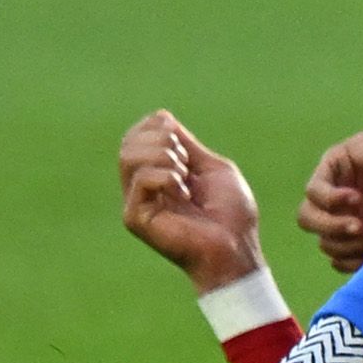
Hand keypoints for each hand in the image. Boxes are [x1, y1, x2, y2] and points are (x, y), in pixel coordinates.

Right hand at [115, 110, 265, 293]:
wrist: (235, 245)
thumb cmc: (230, 213)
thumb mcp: (211, 166)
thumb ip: (185, 144)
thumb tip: (161, 117)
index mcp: (157, 174)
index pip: (136, 136)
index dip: (155, 125)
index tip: (180, 138)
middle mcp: (141, 188)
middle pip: (128, 143)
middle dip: (160, 139)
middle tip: (186, 160)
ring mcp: (136, 203)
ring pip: (127, 156)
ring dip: (162, 155)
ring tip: (184, 174)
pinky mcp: (135, 218)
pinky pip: (139, 180)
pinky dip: (165, 176)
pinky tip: (183, 192)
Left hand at [297, 85, 362, 273]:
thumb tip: (350, 271)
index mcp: (359, 229)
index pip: (338, 257)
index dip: (354, 260)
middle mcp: (343, 211)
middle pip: (324, 241)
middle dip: (348, 246)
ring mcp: (335, 188)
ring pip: (307, 218)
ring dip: (332, 228)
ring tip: (358, 225)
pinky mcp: (333, 164)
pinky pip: (314, 191)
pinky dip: (332, 200)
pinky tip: (356, 198)